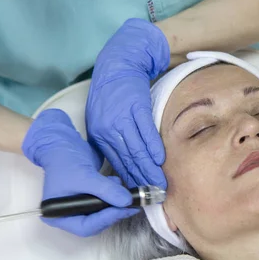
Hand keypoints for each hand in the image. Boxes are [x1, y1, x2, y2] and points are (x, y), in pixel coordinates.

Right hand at [22, 109, 137, 236]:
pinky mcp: (89, 196)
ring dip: (115, 204)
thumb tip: (126, 201)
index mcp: (59, 216)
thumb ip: (106, 190)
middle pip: (95, 222)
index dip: (105, 220)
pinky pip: (104, 201)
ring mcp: (80, 205)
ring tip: (124, 191)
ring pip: (102, 213)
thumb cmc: (65, 161)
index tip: (123, 208)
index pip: (85, 227)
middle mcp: (69, 214)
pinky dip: (113, 195)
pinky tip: (117, 183)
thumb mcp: (86, 177)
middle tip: (131, 204)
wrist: (62, 143)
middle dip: (113, 212)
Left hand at [86, 18, 169, 188]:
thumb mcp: (103, 119)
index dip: (128, 181)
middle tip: (152, 195)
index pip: (115, 164)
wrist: (119, 64)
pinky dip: (153, 147)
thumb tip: (123, 166)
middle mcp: (108, 129)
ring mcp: (122, 118)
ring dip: (149, 169)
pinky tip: (159, 159)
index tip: (138, 195)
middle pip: (126, 161)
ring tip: (159, 183)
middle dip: (140, 181)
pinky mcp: (136, 108)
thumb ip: (111, 142)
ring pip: (136, 150)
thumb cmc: (112, 94)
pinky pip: (145, 132)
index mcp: (99, 134)